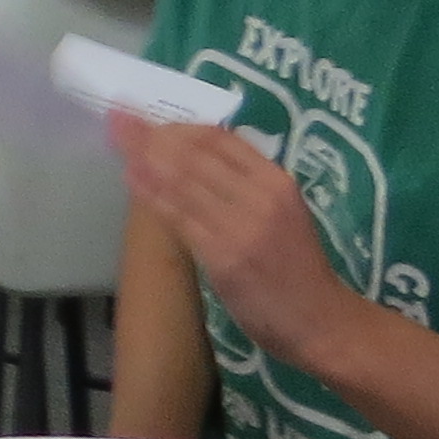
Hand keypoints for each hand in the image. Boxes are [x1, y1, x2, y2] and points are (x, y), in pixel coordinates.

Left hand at [112, 118, 362, 362]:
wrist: (322, 321)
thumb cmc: (298, 267)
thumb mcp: (284, 212)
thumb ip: (246, 185)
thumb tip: (194, 157)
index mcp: (277, 182)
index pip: (221, 139)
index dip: (180, 126)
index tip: (151, 117)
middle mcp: (260, 197)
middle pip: (195, 155)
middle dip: (152, 133)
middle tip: (120, 117)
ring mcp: (241, 226)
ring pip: (183, 181)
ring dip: (144, 156)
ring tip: (116, 138)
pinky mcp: (224, 256)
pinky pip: (179, 217)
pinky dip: (151, 194)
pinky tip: (131, 178)